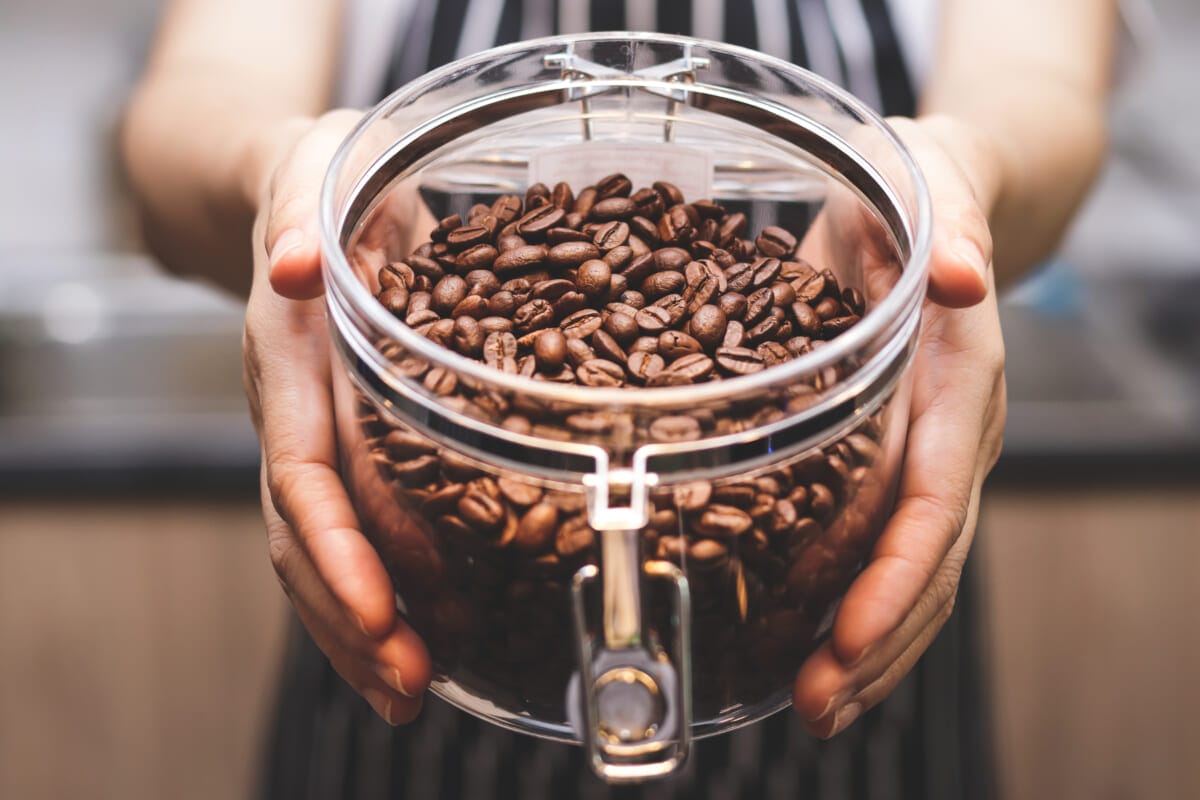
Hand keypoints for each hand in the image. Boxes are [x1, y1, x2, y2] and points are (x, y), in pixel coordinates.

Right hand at [243, 110, 431, 724]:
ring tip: (414, 692)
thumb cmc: (324, 183)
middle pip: (308, 539)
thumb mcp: (317, 175)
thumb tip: (288, 264)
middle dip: (354, 618)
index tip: (383, 611)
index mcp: (288, 361)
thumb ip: (299, 216)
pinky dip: (385, 593)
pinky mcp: (347, 448)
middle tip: (410, 685)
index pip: (303, 473)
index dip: (339, 547)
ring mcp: (317, 438)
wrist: (304, 196)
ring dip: (365, 630)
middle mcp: (294, 413)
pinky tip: (425, 640)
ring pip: (325, 553)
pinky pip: (355, 533)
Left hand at [792, 116, 1006, 736]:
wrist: (935, 198)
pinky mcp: (900, 458)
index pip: (935, 494)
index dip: (894, 570)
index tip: (847, 634)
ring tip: (814, 706)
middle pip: (927, 557)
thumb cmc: (915, 187)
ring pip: (913, 570)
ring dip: (868, 645)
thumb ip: (942, 233)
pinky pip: (886, 547)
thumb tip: (959, 278)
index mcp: (961, 378)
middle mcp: (958, 431)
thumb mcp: (921, 187)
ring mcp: (933, 453)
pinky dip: (854, 605)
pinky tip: (814, 649)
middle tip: (817, 704)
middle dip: (876, 637)